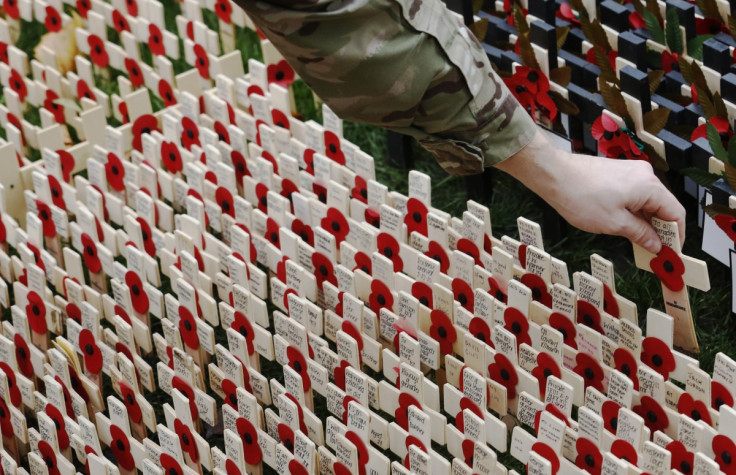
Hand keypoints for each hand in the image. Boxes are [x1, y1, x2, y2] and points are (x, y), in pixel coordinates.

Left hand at [495, 131, 685, 253]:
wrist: (554, 174)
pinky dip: (634, 211)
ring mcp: (630, 172)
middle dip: (660, 230)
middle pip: (663, 206)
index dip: (676, 235)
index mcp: (649, 186)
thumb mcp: (614, 223)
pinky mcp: (618, 173)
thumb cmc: (580, 196)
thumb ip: (640, 234)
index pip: (676, 213)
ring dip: (645, 222)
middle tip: (655, 251)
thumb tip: (656, 244)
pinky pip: (634, 195)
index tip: (672, 251)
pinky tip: (627, 226)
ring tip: (640, 243)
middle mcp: (644, 175)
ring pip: (647, 201)